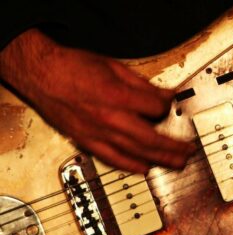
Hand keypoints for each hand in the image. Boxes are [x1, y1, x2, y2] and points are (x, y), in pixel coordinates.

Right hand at [0, 29, 194, 172]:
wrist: (41, 75)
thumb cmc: (72, 67)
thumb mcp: (112, 65)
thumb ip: (141, 83)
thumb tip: (163, 94)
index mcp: (118, 95)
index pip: (156, 108)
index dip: (167, 106)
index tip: (172, 104)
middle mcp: (111, 118)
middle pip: (152, 138)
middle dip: (174, 147)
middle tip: (188, 151)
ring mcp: (99, 133)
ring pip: (137, 153)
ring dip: (160, 160)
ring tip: (176, 163)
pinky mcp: (88, 141)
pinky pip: (114, 159)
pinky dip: (132, 165)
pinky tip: (144, 169)